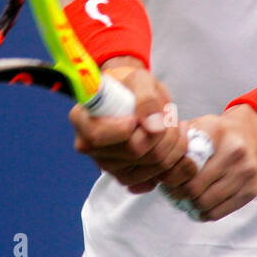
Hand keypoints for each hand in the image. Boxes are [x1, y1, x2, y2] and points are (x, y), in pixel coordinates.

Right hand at [69, 59, 188, 193]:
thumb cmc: (130, 85)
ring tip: (174, 124)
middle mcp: (90, 146)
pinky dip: (174, 162)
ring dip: (173, 145)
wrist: (134, 97)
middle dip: (163, 131)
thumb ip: (146, 98)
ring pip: (151, 167)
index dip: (125, 128)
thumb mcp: (139, 78)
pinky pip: (157, 179)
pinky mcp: (126, 177)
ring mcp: (108, 165)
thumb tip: (153, 127)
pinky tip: (174, 144)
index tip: (138, 115)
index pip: (99, 136)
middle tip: (170, 114)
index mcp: (82, 119)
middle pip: (135, 151)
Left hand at [159, 104, 256, 221]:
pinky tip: (197, 205)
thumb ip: (179, 139)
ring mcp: (245, 173)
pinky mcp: (251, 191)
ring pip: (205, 203)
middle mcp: (235, 152)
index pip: (185, 163)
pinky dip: (203, 213)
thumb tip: (154, 159)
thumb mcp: (200, 125)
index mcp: (217, 132)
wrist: (255, 137)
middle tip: (170, 192)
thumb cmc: (219, 133)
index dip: (169, 175)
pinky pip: (218, 213)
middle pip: (193, 188)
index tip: (164, 178)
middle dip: (177, 193)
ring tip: (183, 198)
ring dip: (189, 205)